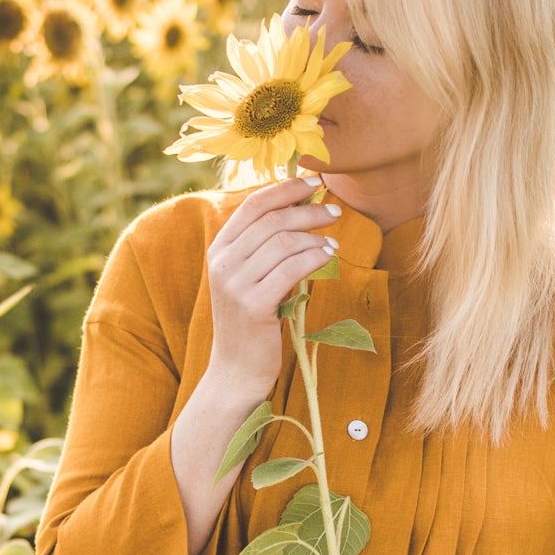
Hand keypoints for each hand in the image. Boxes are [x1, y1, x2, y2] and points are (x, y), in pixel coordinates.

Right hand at [204, 172, 342, 400]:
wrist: (236, 371)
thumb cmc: (250, 322)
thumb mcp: (249, 278)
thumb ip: (263, 247)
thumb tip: (301, 209)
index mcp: (219, 250)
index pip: (253, 205)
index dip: (285, 189)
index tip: (314, 183)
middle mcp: (222, 263)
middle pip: (272, 220)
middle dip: (308, 211)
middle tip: (335, 211)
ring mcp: (235, 284)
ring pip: (284, 242)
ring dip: (315, 236)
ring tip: (333, 243)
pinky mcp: (253, 305)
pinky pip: (291, 269)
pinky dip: (314, 258)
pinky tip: (329, 257)